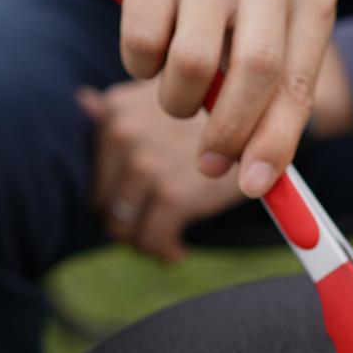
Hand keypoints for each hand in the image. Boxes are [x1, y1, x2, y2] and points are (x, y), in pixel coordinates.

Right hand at [67, 0, 339, 196]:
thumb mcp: (269, 32)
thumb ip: (272, 97)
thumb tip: (260, 179)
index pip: (298, 84)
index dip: (276, 143)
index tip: (255, 187)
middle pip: (254, 74)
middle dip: (228, 134)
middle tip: (210, 164)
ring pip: (191, 67)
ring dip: (178, 102)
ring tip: (179, 92)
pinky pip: (142, 48)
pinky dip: (141, 69)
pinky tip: (152, 50)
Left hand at [79, 80, 246, 262]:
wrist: (268, 117)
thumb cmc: (215, 112)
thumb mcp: (166, 99)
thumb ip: (126, 107)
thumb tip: (84, 102)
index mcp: (117, 111)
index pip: (95, 172)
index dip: (113, 197)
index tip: (137, 209)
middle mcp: (124, 133)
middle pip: (103, 202)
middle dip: (127, 223)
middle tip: (153, 232)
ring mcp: (146, 163)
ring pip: (124, 226)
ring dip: (145, 243)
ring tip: (166, 244)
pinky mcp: (173, 194)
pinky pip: (153, 240)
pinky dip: (165, 253)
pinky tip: (178, 253)